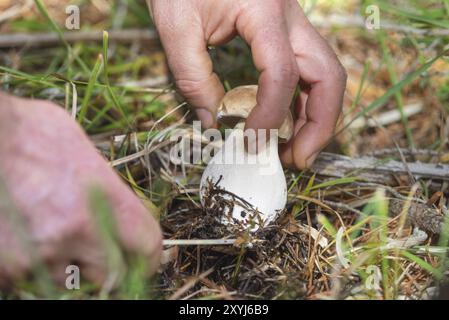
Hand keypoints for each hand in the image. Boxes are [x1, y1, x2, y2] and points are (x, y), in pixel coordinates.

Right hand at [0, 92, 161, 287]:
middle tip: (106, 254)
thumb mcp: (81, 147)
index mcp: (104, 198)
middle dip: (112, 265)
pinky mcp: (9, 267)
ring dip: (75, 269)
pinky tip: (34, 243)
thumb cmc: (30, 131)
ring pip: (74, 282)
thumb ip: (107, 185)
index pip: (146, 244)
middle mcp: (77, 231)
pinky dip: (41, 269)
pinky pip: (37, 281)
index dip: (151, 253)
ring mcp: (40, 254)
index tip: (147, 255)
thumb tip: (122, 208)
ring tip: (63, 244)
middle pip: (114, 274)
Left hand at [147, 0, 346, 167]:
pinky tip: (284, 125)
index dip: (270, 116)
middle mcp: (291, 16)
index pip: (283, 73)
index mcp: (265, 11)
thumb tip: (214, 124)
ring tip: (293, 151)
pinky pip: (308, 72)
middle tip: (297, 159)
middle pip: (328, 75)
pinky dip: (303, 103)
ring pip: (325, 75)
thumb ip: (193, 78)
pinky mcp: (286, 33)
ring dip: (315, 118)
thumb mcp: (176, 28)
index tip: (251, 143)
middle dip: (319, 125)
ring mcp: (294, 24)